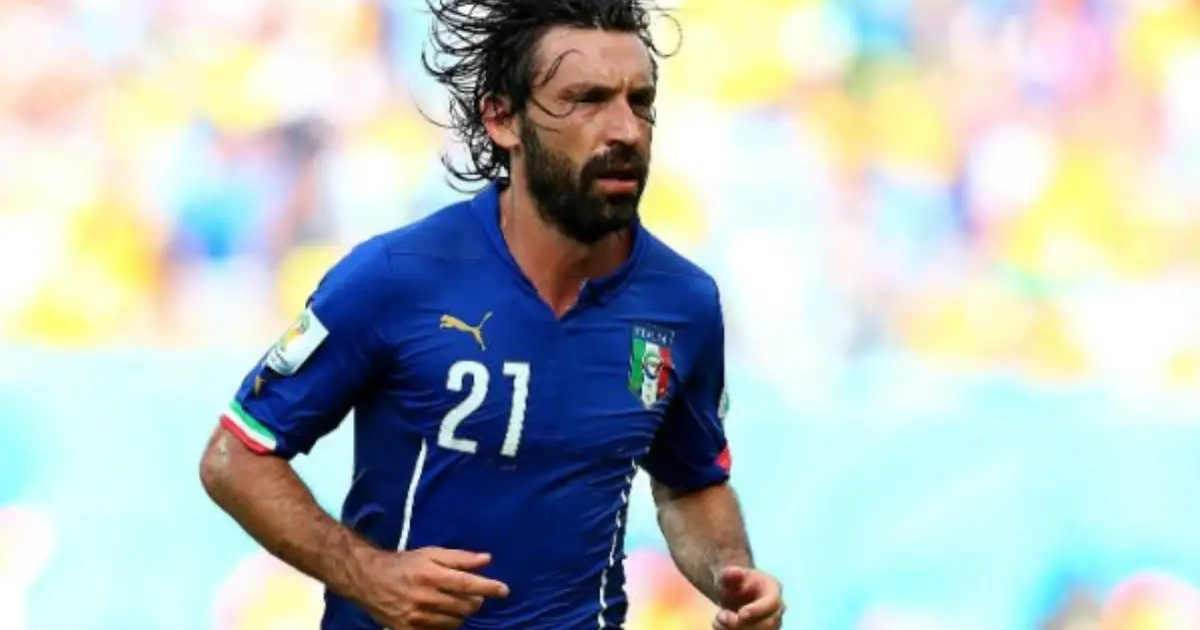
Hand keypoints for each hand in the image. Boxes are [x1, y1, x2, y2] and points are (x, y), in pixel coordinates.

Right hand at [354, 546, 509, 629]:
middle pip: (465, 606)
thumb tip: (487, 559)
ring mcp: (417, 617)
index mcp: (431, 575)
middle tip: (472, 594)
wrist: (369, 580)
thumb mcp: (431, 553)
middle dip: (475, 600)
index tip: (504, 590)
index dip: (489, 588)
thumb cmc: (405, 563)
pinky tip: (441, 614)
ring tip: (453, 602)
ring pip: (455, 622)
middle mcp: (425, 598)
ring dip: (461, 613)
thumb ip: (460, 558)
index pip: (468, 584)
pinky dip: (445, 624)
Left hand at [713, 566, 784, 629]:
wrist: (731, 592)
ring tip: (718, 619)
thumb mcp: (727, 575)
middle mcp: (776, 609)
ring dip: (736, 629)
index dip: (758, 610)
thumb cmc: (732, 581)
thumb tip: (736, 572)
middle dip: (743, 623)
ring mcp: (771, 623)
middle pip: (768, 623)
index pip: (772, 602)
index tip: (741, 614)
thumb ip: (730, 573)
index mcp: (773, 589)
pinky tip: (719, 624)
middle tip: (722, 616)